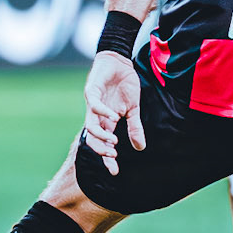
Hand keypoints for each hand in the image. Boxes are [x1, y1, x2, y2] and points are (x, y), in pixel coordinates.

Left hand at [82, 51, 144, 173]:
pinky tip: (114, 116)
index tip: (115, 171)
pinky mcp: (92, 91)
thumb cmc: (125, 85)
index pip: (104, 143)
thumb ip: (135, 127)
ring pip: (91, 126)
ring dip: (101, 136)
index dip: (107, 158)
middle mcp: (97, 115)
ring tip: (113, 142)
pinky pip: (95, 105)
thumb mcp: (134, 108)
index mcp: (107, 121)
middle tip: (114, 156)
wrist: (119, 62)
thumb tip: (140, 148)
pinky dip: (103, 112)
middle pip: (93, 139)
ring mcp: (93, 104)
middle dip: (101, 151)